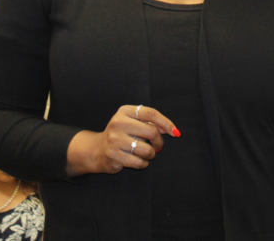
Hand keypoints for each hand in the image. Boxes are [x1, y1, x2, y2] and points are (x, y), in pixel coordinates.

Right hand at [65, 105, 179, 175]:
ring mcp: (114, 139)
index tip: (175, 132)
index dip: (166, 123)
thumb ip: (150, 123)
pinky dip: (144, 163)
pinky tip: (139, 161)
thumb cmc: (121, 135)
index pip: (150, 113)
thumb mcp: (133, 123)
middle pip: (151, 131)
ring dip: (151, 154)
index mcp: (124, 111)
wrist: (98, 150)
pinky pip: (139, 162)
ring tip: (146, 154)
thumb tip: (171, 130)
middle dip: (159, 142)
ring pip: (147, 150)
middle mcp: (118, 123)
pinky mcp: (113, 155)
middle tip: (158, 146)